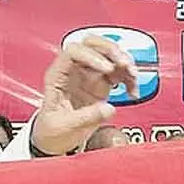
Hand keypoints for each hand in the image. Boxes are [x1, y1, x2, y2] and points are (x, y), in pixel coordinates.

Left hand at [30, 36, 137, 154]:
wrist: (55, 138)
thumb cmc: (51, 129)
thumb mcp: (63, 126)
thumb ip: (86, 117)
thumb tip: (108, 108)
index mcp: (58, 75)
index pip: (73, 52)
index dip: (92, 55)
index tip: (107, 68)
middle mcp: (74, 69)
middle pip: (93, 45)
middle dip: (111, 50)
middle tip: (124, 64)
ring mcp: (88, 74)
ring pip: (109, 55)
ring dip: (124, 62)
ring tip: (133, 77)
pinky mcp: (101, 83)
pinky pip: (118, 72)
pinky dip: (129, 78)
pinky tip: (133, 91)